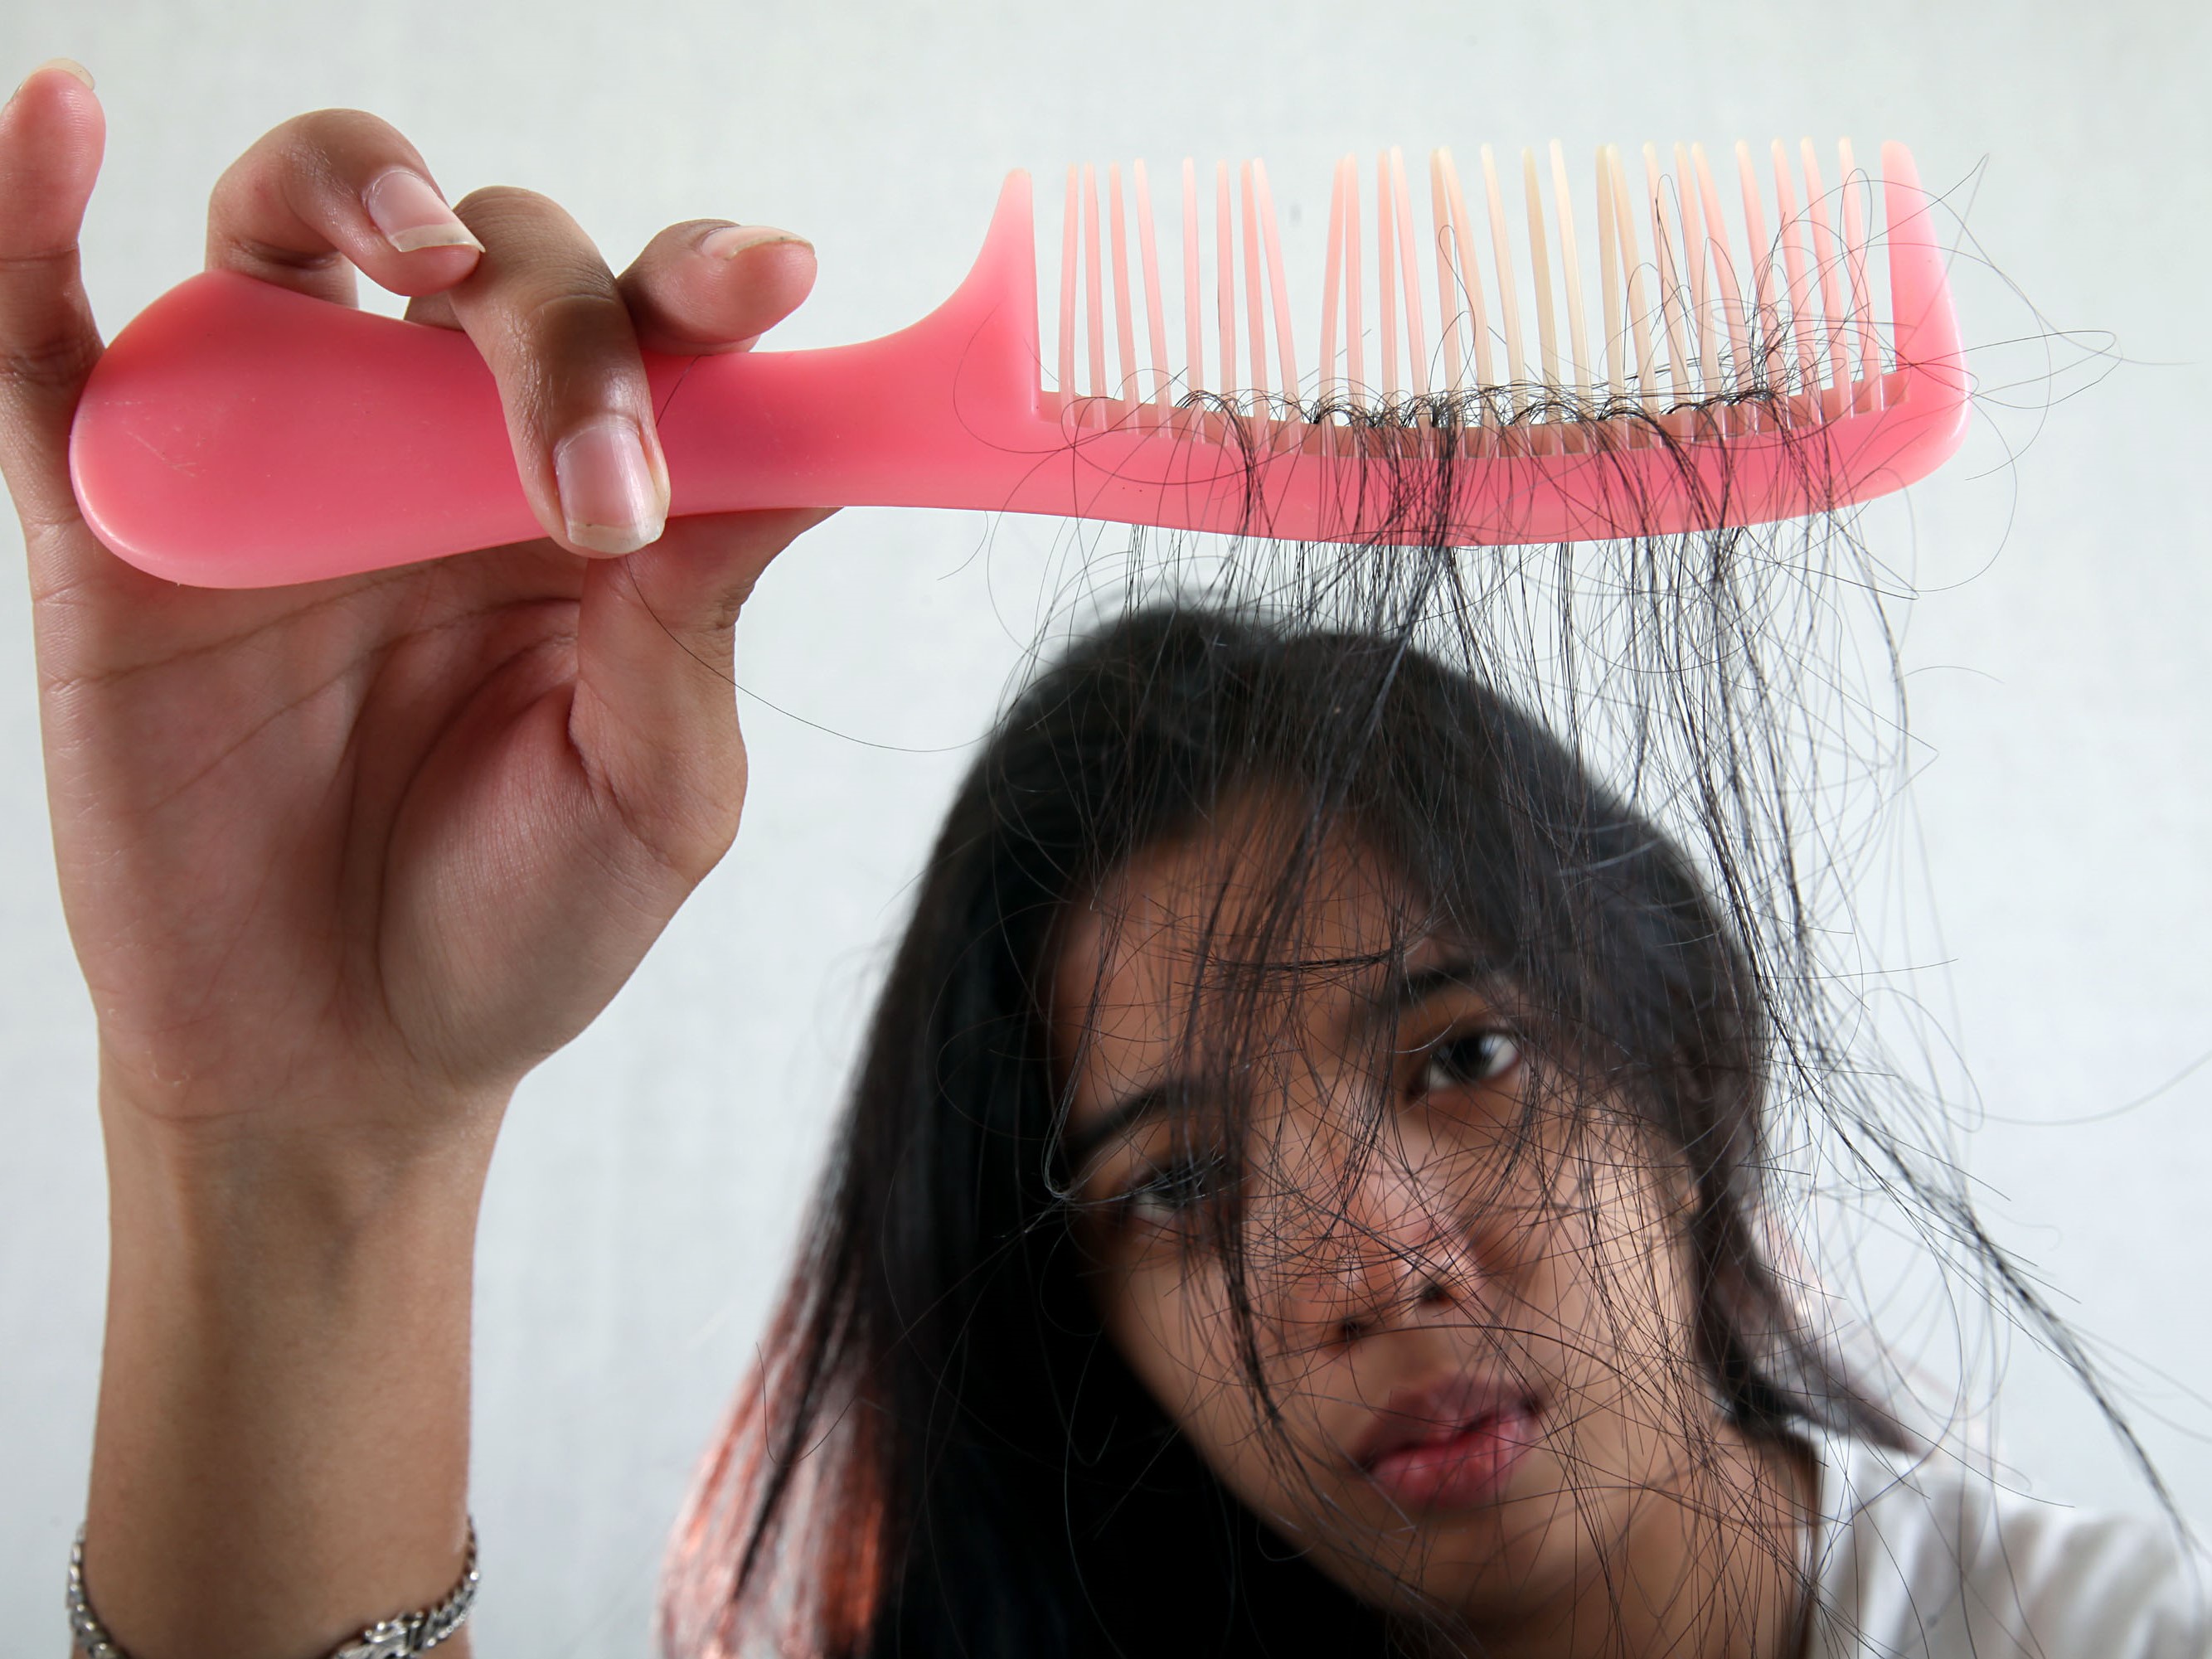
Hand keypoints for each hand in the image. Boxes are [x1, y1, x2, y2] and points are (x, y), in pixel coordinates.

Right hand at [0, 69, 825, 1160]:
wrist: (346, 1065)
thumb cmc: (519, 923)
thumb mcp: (653, 784)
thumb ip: (701, 613)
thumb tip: (796, 439)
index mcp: (589, 506)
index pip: (654, 338)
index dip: (709, 286)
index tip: (774, 279)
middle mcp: (439, 453)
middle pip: (497, 266)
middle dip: (558, 333)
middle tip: (598, 492)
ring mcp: (276, 467)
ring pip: (295, 233)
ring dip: (359, 192)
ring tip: (416, 255)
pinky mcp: (118, 521)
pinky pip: (49, 343)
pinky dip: (30, 221)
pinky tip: (67, 121)